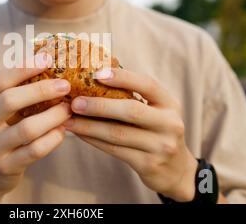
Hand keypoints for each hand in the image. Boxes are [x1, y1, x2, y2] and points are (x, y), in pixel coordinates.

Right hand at [0, 53, 71, 201]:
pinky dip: (53, 138)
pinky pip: (35, 150)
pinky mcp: (5, 167)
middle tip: (65, 84)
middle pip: (10, 100)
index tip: (47, 59)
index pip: (0, 80)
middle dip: (41, 89)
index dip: (24, 67)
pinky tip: (63, 131)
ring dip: (53, 116)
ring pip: (26, 128)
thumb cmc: (0, 134)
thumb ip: (15, 92)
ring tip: (68, 109)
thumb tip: (48, 64)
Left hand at [64, 68, 197, 201]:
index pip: (147, 84)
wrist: (176, 171)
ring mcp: (160, 146)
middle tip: (75, 102)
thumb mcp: (157, 111)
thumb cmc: (156, 132)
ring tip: (69, 119)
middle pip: (131, 110)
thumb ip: (134, 97)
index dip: (123, 77)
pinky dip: (94, 140)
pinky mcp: (148, 164)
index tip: (97, 74)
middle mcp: (169, 123)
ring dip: (89, 126)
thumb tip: (95, 77)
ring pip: (118, 133)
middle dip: (99, 105)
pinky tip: (80, 134)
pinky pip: (115, 150)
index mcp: (170, 104)